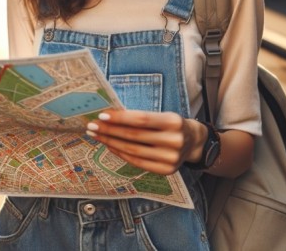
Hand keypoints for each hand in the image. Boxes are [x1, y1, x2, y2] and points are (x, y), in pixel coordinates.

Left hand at [85, 109, 206, 174]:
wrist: (193, 142)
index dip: (120, 118)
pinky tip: (110, 146)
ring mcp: (171, 158)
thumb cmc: (172, 125)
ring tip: (97, 136)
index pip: (141, 119)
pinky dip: (121, 154)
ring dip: (111, 143)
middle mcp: (174, 141)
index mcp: (174, 122)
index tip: (102, 115)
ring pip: (133, 150)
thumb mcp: (162, 115)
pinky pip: (137, 162)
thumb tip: (109, 116)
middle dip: (110, 130)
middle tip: (92, 126)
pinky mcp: (166, 170)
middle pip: (135, 136)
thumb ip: (140, 117)